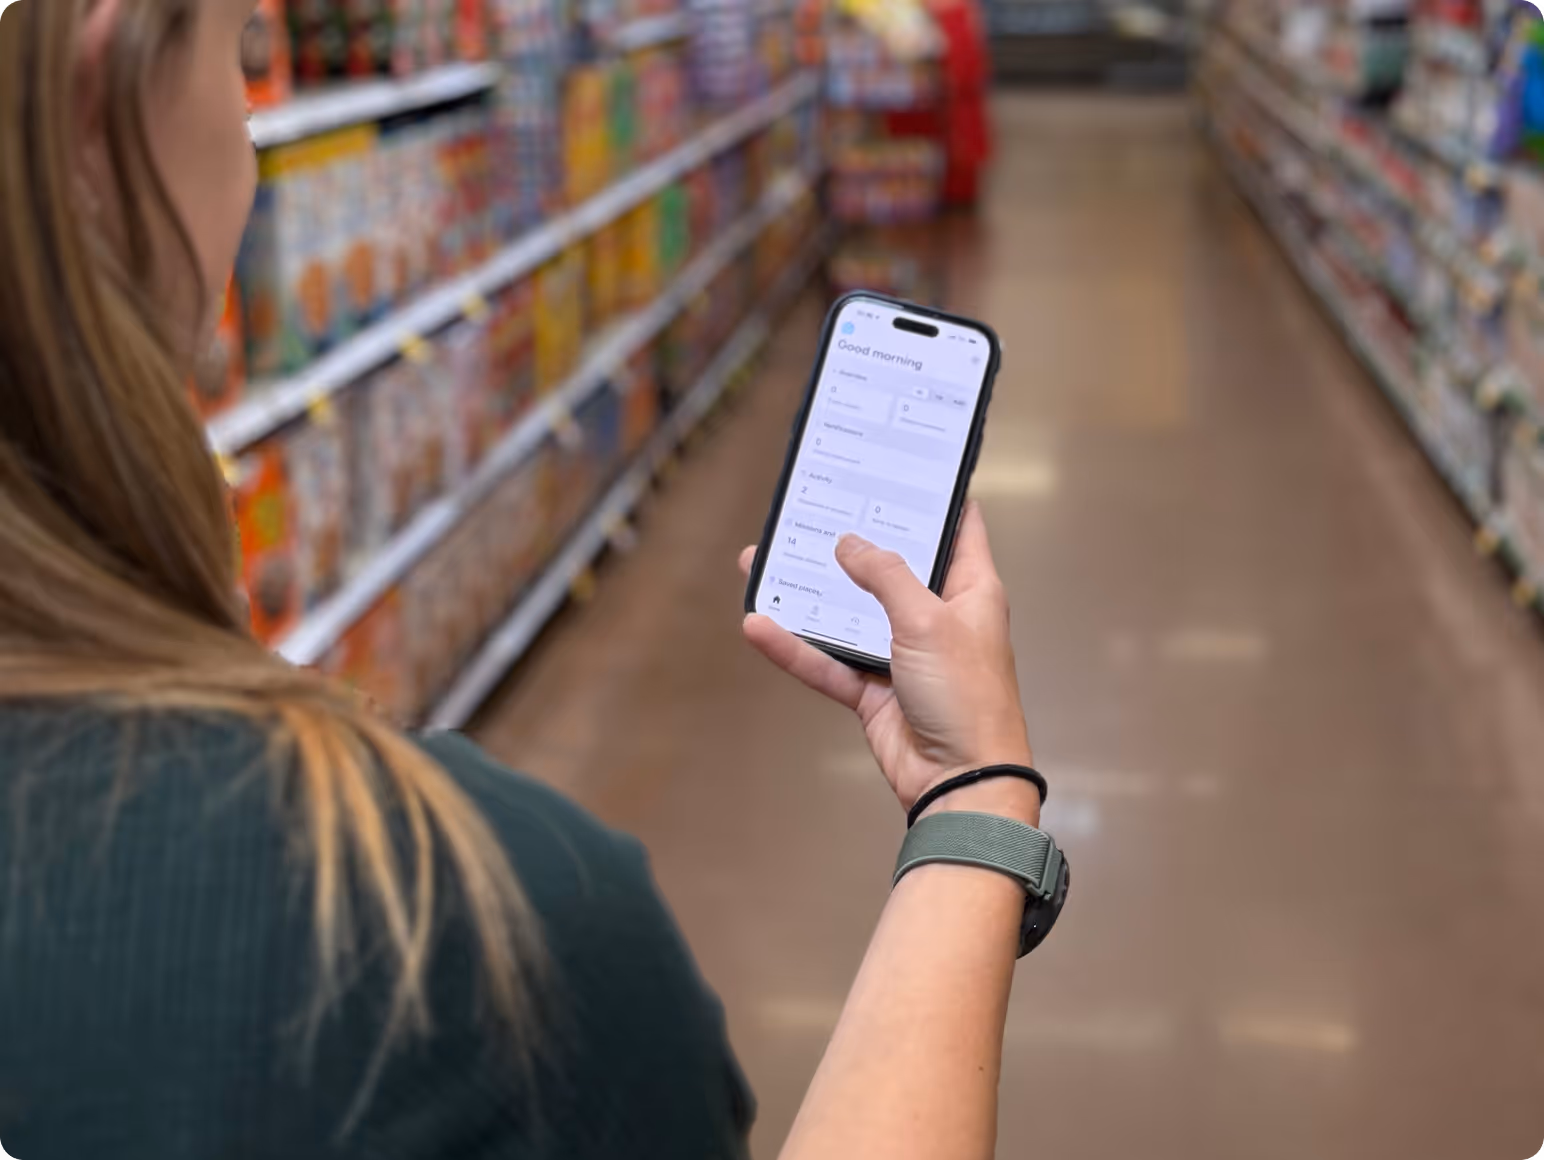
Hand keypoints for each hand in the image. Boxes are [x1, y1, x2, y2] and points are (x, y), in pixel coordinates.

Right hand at [740, 502, 1034, 821]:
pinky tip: (759, 625)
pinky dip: (796, 647)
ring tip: (766, 560)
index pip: (957, 530)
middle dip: (851, 541)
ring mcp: (904, 655)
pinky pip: (829, 662)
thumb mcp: (927, 619)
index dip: (932, 498)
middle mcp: (938, 618)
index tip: (899, 468)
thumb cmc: (967, 696)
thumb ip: (885, 575)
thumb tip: (849, 543)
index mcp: (971, 591)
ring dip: (810, 594)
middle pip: (890, 568)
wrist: (961, 782)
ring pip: (849, 615)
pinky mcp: (875, 692)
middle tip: (814, 508)